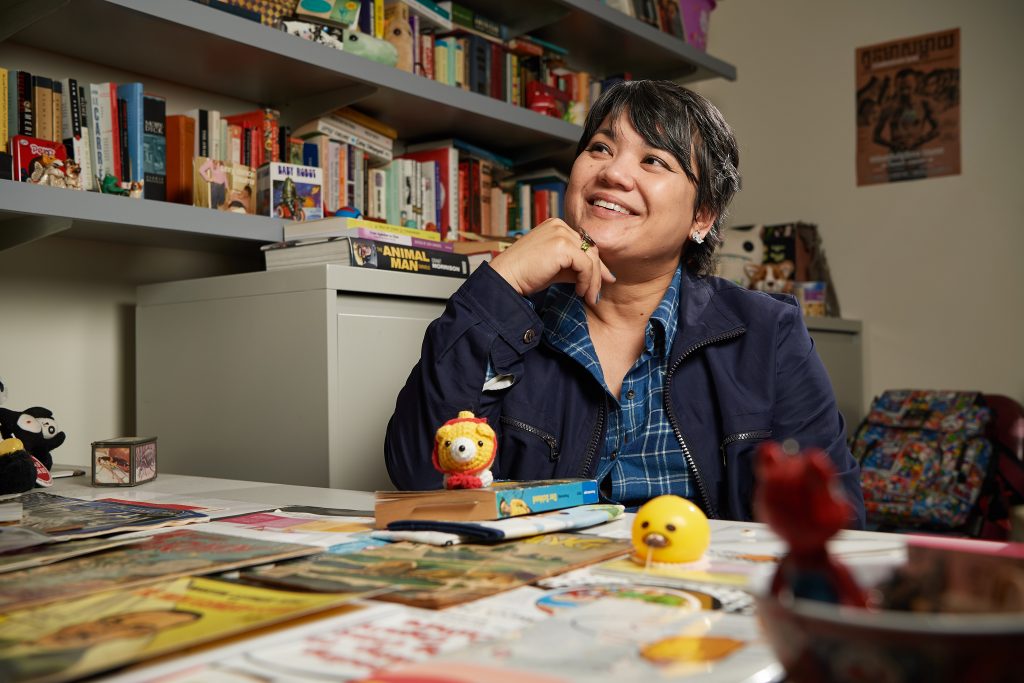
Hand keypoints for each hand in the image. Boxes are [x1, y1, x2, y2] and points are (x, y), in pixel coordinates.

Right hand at [489, 218, 615, 306]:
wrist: (506, 278)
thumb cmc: (525, 274)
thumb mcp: (554, 267)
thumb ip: (573, 266)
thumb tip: (596, 276)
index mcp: (556, 226)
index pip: (584, 243)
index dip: (595, 264)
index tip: (602, 281)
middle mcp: (559, 225)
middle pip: (590, 249)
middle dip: (597, 273)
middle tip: (597, 293)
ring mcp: (560, 233)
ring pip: (591, 258)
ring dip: (593, 280)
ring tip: (589, 297)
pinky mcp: (562, 245)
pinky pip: (585, 265)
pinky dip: (587, 281)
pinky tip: (580, 292)